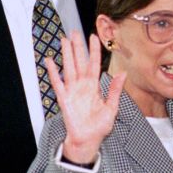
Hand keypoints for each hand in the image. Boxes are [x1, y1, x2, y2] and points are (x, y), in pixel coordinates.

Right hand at [45, 34, 125, 162]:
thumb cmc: (99, 126)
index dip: (93, 51)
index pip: (93, 64)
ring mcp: (72, 91)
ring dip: (66, 54)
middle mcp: (82, 85)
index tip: (93, 37)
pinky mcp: (64, 99)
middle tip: (74, 32)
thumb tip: (122, 74)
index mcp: (94, 87)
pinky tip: (50, 61)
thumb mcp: (112, 108)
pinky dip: (53, 72)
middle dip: (77, 47)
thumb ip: (115, 90)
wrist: (88, 140)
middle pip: (79, 62)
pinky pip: (58, 83)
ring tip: (63, 40)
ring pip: (69, 68)